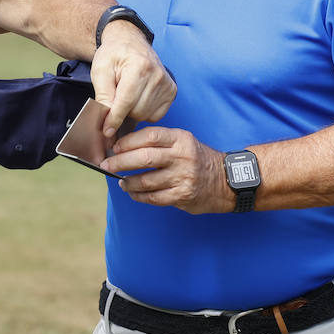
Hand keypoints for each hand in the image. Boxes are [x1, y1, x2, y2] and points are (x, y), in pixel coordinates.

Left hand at [91, 22, 175, 136]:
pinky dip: (144, 111)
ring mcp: (167, 83)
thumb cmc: (113, 55)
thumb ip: (103, 96)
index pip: (126, 102)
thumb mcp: (100, 71)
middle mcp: (157, 75)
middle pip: (136, 111)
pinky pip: (155, 115)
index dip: (114, 119)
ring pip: (145, 115)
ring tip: (126, 95)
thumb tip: (107, 122)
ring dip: (132, 112)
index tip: (106, 131)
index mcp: (139, 67)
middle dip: (122, 112)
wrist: (129, 42)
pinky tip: (138, 98)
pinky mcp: (171, 91)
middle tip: (115, 99)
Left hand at [100, 127, 229, 213]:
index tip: (115, 147)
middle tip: (107, 164)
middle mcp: (182, 157)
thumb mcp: (184, 142)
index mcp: (181, 139)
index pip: (149, 136)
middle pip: (144, 157)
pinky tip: (133, 192)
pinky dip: (139, 196)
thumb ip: (159, 142)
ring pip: (146, 180)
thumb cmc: (198, 159)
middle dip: (120, 162)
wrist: (226, 181)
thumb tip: (124, 146)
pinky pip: (153, 197)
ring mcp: (183, 177)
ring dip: (128, 182)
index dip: (128, 141)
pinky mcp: (182, 196)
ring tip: (121, 181)